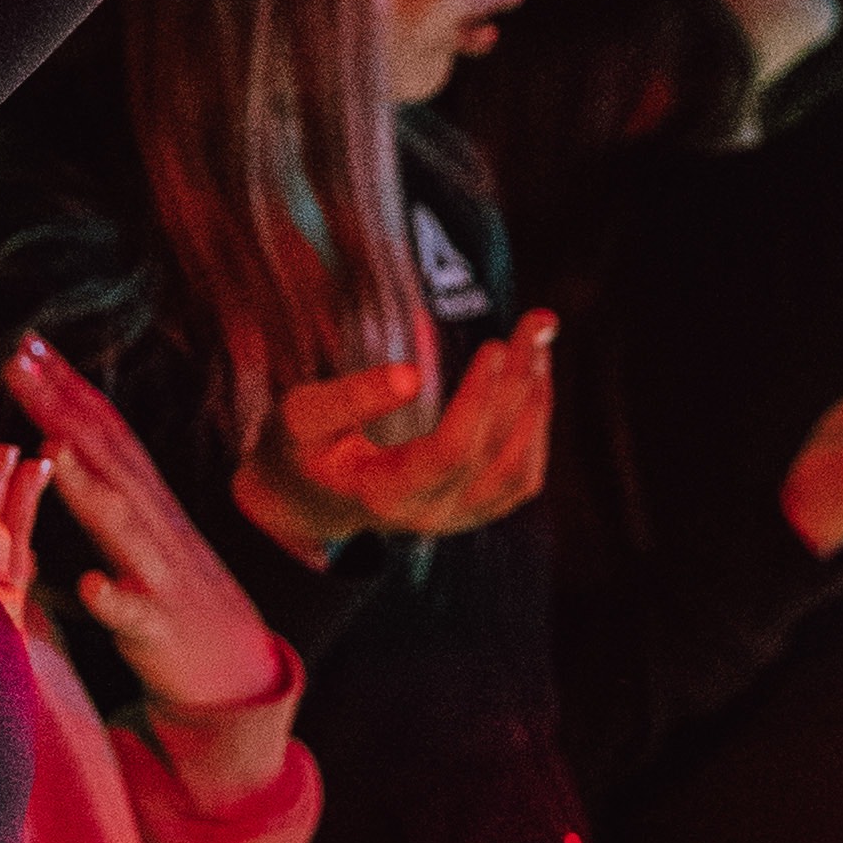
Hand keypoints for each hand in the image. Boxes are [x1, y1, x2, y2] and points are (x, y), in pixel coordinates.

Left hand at [4, 337, 285, 716]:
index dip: (67, 386)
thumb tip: (56, 437)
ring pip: (122, 524)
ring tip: (51, 448)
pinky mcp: (159, 629)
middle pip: (108, 454)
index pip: (104, 430)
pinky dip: (113, 598)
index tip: (26, 343)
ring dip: (88, 486)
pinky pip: (135, 614)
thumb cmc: (170, 597)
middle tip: (17, 358)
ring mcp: (159, 573)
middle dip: (63, 405)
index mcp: (143, 501)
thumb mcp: (138, 533)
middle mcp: (154, 524)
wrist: (235, 671)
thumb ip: (104, 488)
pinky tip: (89, 585)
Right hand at [237, 320, 558, 560]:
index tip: (493, 346)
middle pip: (494, 454)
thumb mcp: (302, 417)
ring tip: (539, 341)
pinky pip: (524, 478)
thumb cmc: (303, 448)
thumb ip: (347, 398)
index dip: (477, 401)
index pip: (448, 453)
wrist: (310, 497)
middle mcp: (429, 516)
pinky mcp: (474, 510)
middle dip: (519, 383)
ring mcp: (456, 519)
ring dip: (538, 402)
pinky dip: (537, 426)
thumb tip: (410, 376)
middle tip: (535, 323)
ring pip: (520, 469)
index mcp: (383, 495)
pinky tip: (537, 377)